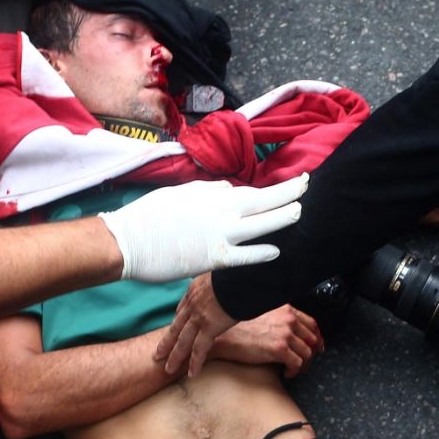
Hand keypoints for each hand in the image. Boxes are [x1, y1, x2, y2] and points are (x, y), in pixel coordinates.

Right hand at [99, 174, 307, 282]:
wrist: (129, 240)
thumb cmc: (152, 215)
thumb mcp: (183, 193)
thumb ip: (210, 192)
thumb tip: (230, 189)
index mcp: (215, 196)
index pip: (255, 190)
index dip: (280, 187)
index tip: (297, 182)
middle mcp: (223, 211)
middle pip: (265, 201)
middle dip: (290, 193)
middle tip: (309, 185)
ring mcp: (221, 234)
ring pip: (262, 225)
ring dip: (284, 218)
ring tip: (301, 213)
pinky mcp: (214, 257)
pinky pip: (245, 255)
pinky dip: (262, 253)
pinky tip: (278, 251)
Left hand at [155, 273, 236, 376]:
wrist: (240, 278)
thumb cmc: (237, 275)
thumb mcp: (221, 276)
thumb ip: (218, 284)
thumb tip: (225, 287)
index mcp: (194, 289)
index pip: (183, 308)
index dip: (179, 320)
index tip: (175, 327)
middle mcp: (192, 304)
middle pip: (176, 326)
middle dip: (166, 341)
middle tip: (158, 353)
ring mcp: (199, 317)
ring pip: (183, 340)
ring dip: (175, 356)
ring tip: (168, 368)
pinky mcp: (209, 327)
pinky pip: (200, 348)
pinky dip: (195, 362)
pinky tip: (191, 373)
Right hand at [211, 305, 324, 377]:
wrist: (225, 335)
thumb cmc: (239, 328)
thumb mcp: (263, 315)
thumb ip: (278, 319)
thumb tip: (290, 333)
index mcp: (286, 310)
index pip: (312, 324)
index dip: (317, 338)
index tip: (317, 347)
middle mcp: (288, 320)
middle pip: (313, 339)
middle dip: (311, 353)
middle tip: (305, 363)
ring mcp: (285, 334)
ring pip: (307, 353)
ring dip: (303, 365)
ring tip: (293, 370)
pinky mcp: (279, 348)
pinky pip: (298, 363)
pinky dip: (294, 371)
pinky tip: (286, 373)